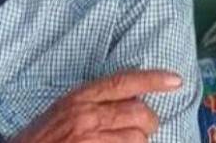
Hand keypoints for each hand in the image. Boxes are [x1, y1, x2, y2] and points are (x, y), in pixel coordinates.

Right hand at [9, 69, 182, 142]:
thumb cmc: (39, 139)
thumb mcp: (62, 111)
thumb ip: (92, 103)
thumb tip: (129, 99)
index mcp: (79, 98)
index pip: (123, 82)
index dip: (153, 79)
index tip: (176, 80)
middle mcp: (86, 116)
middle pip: (139, 112)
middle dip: (149, 121)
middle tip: (144, 127)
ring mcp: (90, 140)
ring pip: (137, 139)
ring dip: (139, 142)